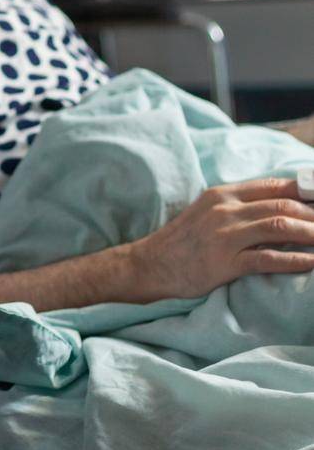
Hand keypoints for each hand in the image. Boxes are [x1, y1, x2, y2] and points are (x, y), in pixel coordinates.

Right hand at [130, 176, 313, 300]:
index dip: (304, 190)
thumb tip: (279, 207)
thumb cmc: (184, 240)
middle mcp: (225, 209)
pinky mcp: (224, 262)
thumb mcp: (208, 211)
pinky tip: (310, 262)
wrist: (151, 264)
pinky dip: (293, 260)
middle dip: (313, 213)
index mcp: (223, 194)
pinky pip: (267, 259)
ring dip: (310, 233)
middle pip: (282, 205)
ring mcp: (224, 235)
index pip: (273, 185)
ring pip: (278, 227)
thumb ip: (239, 206)